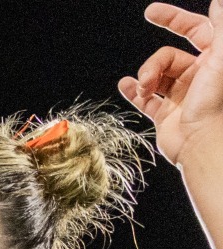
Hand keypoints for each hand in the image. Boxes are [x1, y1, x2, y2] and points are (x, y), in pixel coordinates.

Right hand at [122, 2, 222, 164]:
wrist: (206, 144)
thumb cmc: (219, 102)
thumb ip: (222, 26)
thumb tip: (218, 1)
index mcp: (216, 60)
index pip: (196, 30)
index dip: (174, 19)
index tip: (151, 12)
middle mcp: (200, 75)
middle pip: (168, 56)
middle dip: (155, 61)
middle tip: (145, 72)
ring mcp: (182, 95)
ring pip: (155, 76)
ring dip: (145, 79)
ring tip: (146, 90)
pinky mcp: (167, 115)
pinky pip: (145, 99)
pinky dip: (132, 92)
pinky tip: (126, 86)